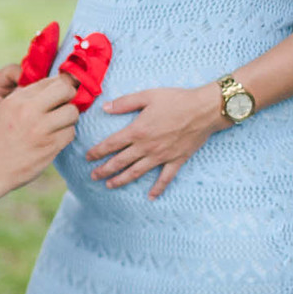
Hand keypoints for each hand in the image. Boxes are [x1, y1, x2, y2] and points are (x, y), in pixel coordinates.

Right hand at [0, 76, 79, 197]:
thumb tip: (51, 88)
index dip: (59, 86)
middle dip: (69, 96)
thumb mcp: (3, 111)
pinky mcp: (49, 147)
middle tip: (64, 106)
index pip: (50, 80)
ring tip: (58, 125)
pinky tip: (53, 140)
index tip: (61, 94)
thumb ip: (24, 99)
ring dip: (68, 119)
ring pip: (72, 112)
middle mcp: (29, 110)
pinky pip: (70, 134)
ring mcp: (40, 129)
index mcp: (16, 99)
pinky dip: (65, 136)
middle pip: (66, 89)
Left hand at [86, 84, 222, 197]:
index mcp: (137, 131)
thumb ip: (125, 103)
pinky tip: (151, 197)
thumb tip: (105, 107)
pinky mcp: (176, 160)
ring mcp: (161, 156)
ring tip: (110, 185)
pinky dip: (158, 189)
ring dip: (121, 180)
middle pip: (120, 162)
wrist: (204, 109)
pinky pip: (165, 178)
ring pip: (137, 172)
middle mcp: (146, 147)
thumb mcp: (148, 96)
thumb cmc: (177, 100)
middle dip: (104, 170)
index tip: (87, 157)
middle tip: (93, 177)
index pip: (111, 144)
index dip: (97, 152)